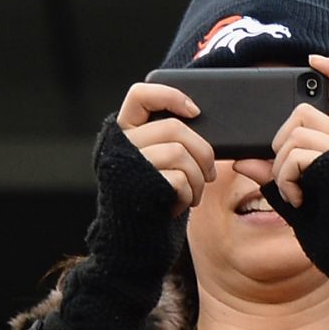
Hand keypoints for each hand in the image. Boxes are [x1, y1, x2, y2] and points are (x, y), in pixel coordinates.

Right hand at [115, 82, 215, 212]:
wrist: (137, 233)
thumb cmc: (156, 192)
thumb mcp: (158, 159)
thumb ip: (168, 138)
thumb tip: (201, 121)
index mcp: (124, 131)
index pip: (140, 95)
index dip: (170, 96)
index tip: (195, 111)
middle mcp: (120, 145)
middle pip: (174, 128)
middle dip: (203, 151)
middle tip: (209, 172)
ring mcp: (126, 166)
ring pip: (179, 153)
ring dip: (198, 177)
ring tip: (195, 191)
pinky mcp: (138, 188)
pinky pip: (179, 180)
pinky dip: (190, 194)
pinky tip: (182, 203)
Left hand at [235, 55, 328, 208]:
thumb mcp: (294, 195)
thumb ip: (271, 175)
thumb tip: (240, 162)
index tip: (314, 60)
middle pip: (305, 113)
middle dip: (282, 140)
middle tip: (285, 175)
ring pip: (295, 133)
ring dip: (281, 166)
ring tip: (291, 192)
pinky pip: (296, 154)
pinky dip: (286, 179)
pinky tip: (296, 198)